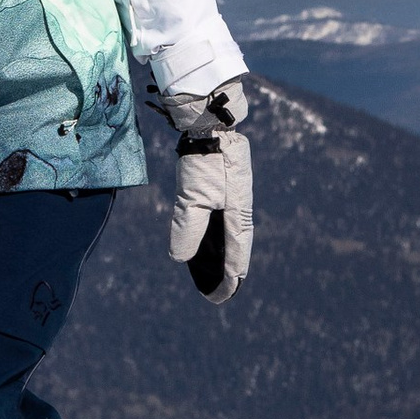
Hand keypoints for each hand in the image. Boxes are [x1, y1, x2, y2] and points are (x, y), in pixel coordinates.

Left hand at [159, 77, 251, 302]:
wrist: (210, 120)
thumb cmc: (204, 159)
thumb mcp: (193, 197)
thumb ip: (188, 229)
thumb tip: (180, 258)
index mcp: (239, 215)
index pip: (237, 256)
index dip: (227, 279)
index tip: (219, 298)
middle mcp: (239, 209)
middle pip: (233, 248)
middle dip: (224, 270)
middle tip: (214, 291)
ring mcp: (233, 197)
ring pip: (226, 233)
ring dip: (218, 253)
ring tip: (207, 271)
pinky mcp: (224, 187)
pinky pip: (220, 219)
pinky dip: (213, 234)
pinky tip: (202, 238)